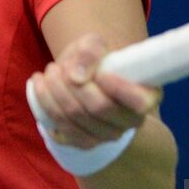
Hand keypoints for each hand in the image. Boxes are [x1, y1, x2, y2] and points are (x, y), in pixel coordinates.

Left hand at [29, 33, 161, 148]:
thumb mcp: (94, 45)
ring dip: (54, 92)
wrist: (82, 80)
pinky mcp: (86, 143)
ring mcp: (108, 136)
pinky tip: (41, 87)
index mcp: (147, 96)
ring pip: (76, 118)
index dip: (118, 88)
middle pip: (99, 107)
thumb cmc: (95, 61)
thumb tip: (76, 76)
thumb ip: (90, 51)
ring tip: (48, 72)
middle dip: (71, 84)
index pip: (139, 102)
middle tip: (56, 67)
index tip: (99, 73)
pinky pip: (62, 129)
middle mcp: (131, 121)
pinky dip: (46, 105)